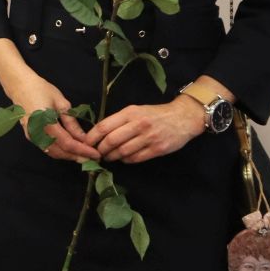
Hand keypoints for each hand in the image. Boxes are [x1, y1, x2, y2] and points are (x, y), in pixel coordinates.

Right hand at [0, 72, 98, 161]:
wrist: (19, 86)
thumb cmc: (40, 89)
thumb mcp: (61, 103)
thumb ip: (72, 123)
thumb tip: (84, 138)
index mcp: (46, 124)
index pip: (68, 144)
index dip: (83, 151)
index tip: (96, 154)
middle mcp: (37, 134)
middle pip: (60, 152)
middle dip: (77, 156)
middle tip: (93, 158)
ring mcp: (32, 137)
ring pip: (53, 153)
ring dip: (69, 156)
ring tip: (84, 155)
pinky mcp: (30, 136)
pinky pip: (47, 148)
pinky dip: (60, 151)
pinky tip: (70, 149)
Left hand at [86, 99, 204, 162]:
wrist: (183, 118)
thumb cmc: (155, 114)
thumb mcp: (136, 110)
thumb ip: (119, 120)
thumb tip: (99, 133)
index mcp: (130, 113)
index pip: (104, 126)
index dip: (92, 137)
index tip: (86, 143)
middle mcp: (139, 124)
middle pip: (111, 141)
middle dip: (100, 150)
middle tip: (97, 153)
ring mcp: (149, 138)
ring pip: (122, 152)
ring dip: (112, 157)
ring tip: (109, 157)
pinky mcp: (158, 149)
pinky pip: (135, 158)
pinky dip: (126, 160)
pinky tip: (124, 158)